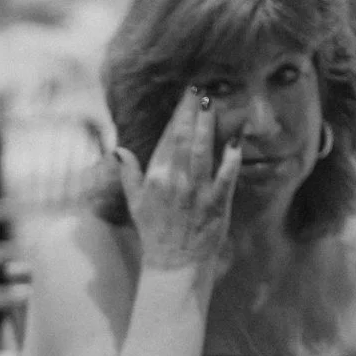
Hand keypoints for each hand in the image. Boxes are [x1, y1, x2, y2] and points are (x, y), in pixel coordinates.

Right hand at [115, 90, 240, 276]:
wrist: (173, 264)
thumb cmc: (155, 233)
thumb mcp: (135, 203)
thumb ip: (128, 174)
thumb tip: (118, 150)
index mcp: (155, 178)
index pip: (168, 139)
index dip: (178, 116)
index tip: (186, 98)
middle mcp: (175, 181)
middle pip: (186, 138)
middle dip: (194, 112)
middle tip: (202, 91)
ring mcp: (196, 191)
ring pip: (204, 150)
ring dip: (209, 125)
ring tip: (214, 104)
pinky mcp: (216, 203)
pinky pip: (226, 175)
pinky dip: (231, 156)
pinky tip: (237, 139)